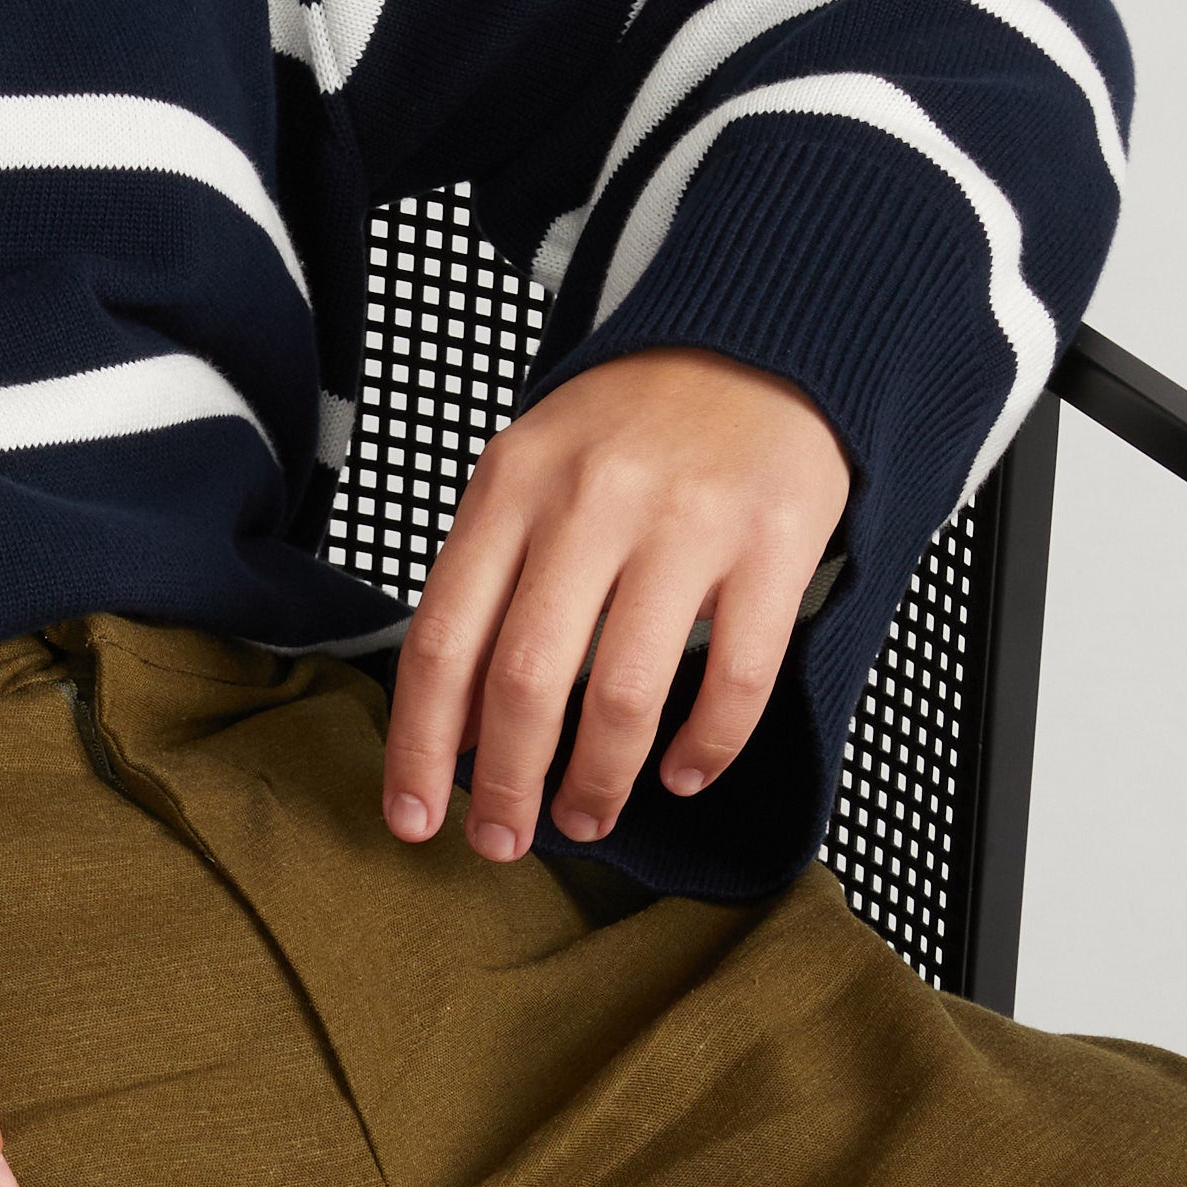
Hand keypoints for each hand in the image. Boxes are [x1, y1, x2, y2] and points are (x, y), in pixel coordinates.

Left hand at [378, 345, 849, 859]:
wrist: (758, 344)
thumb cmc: (631, 429)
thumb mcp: (531, 479)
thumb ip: (488, 589)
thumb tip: (452, 730)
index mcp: (511, 485)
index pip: (441, 639)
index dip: (418, 746)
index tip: (413, 818)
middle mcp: (591, 500)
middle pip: (525, 680)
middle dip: (506, 785)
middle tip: (502, 842)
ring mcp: (687, 520)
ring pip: (625, 694)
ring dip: (599, 782)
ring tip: (587, 818)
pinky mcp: (774, 542)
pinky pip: (735, 678)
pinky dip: (704, 748)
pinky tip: (682, 774)